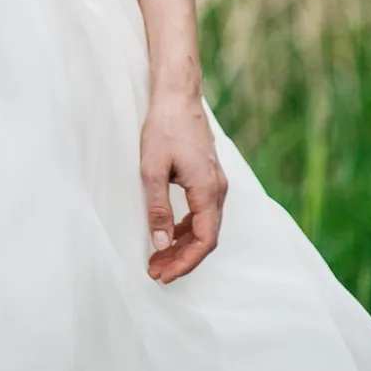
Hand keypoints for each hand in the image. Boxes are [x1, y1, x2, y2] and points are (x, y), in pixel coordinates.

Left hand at [140, 91, 228, 283]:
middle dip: (182, 258)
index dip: (185, 263)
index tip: (164, 275)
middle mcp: (217, 190)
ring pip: (204, 225)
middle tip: (157, 271)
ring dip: (183, 244)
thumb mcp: (152, 169)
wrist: (177, 95)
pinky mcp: (208, 175)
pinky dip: (186, 227)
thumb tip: (161, 244)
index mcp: (208, 191)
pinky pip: (202, 211)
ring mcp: (215, 182)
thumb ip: (158, 209)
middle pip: (205, 237)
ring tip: (158, 257)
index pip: (203, 242)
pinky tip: (169, 232)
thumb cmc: (164, 128)